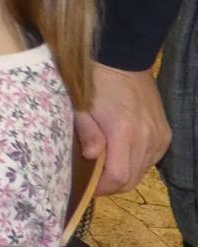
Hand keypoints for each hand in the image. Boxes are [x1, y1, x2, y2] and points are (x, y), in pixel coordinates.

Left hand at [77, 64, 171, 193]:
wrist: (123, 59)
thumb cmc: (95, 81)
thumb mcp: (81, 105)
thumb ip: (86, 133)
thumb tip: (91, 158)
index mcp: (125, 132)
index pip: (118, 176)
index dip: (103, 187)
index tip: (88, 187)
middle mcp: (147, 138)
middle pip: (133, 179)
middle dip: (112, 186)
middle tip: (94, 181)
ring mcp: (160, 136)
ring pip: (143, 171)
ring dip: (124, 175)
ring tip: (105, 168)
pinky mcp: (165, 133)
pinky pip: (151, 159)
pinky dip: (137, 163)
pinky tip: (121, 155)